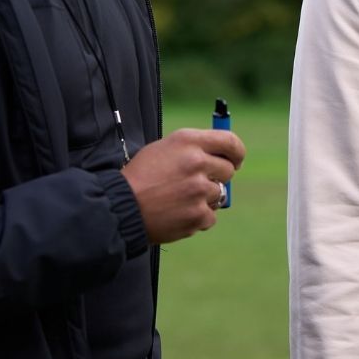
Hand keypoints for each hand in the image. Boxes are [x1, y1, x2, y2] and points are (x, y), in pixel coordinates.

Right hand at [122, 128, 245, 242]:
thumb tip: (221, 155)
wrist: (121, 206)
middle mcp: (197, 162)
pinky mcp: (199, 214)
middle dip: (216, 177)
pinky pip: (210, 216)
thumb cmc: (140, 177)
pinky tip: (177, 214)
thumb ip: (193, 149)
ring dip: (204, 198)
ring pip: (219, 194)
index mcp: (188, 141)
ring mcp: (200, 190)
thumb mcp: (163, 150)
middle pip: (228, 170)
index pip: (230, 142)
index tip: (236, 161)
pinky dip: (197, 217)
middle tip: (196, 184)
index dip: (237, 152)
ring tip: (179, 200)